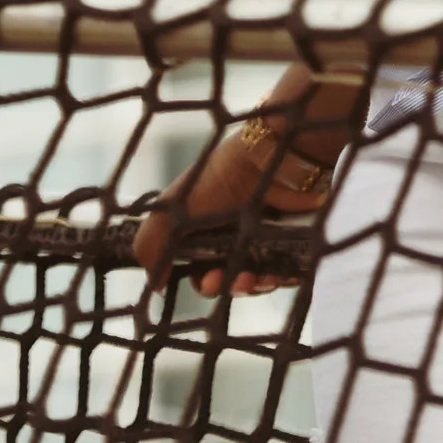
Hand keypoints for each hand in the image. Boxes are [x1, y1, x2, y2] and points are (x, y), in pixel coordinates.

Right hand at [132, 117, 342, 296]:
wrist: (269, 157)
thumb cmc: (218, 180)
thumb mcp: (172, 208)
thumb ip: (151, 245)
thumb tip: (155, 284)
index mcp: (204, 229)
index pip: (202, 270)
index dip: (204, 282)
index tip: (208, 280)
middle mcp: (233, 234)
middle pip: (230, 278)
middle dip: (228, 285)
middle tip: (234, 280)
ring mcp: (264, 237)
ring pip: (259, 278)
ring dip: (254, 284)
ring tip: (256, 275)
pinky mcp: (291, 239)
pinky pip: (287, 271)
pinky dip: (281, 277)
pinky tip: (278, 272)